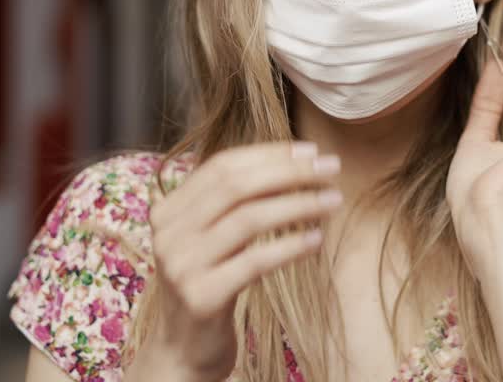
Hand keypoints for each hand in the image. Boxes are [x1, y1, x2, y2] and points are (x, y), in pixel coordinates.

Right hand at [126, 143, 341, 381]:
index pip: (223, 165)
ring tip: (333, 202)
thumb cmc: (208, 285)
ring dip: (299, 205)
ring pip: (249, 219)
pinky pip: (256, 261)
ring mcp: (182, 266)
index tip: (312, 151)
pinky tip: (317, 240)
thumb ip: (230, 203)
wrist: (182, 350)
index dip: (270, 154)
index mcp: (168, 210)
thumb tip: (294, 162)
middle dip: (290, 173)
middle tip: (331, 170)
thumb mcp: (208, 237)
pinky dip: (291, 246)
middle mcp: (169, 233)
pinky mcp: (202, 297)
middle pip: (236, 186)